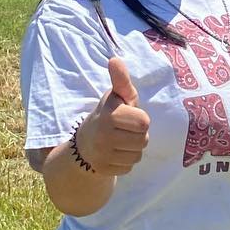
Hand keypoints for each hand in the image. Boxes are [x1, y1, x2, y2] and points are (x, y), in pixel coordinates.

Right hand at [76, 56, 149, 175]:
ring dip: (133, 149)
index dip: (140, 119)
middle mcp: (104, 136)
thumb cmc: (109, 114)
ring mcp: (102, 155)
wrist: (85, 142)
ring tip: (120, 141)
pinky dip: (125, 161)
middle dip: (138, 135)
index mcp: (110, 115)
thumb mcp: (116, 96)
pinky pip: (129, 168)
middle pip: (143, 140)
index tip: (128, 116)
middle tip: (124, 130)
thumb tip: (115, 59)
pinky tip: (114, 153)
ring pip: (138, 156)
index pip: (144, 122)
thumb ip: (121, 80)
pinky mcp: (104, 170)